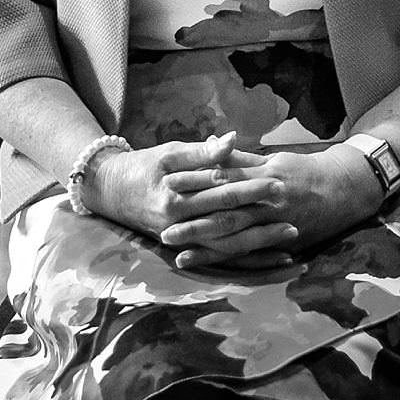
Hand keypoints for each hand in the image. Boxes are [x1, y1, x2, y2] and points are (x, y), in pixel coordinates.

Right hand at [85, 132, 276, 242]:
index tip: (276, 178)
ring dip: (258, 240)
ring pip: (224, 241)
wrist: (109, 192)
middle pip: (224, 215)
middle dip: (259, 211)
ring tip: (290, 235)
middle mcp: (175, 216)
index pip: (217, 186)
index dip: (248, 183)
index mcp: (173, 188)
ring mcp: (178, 236)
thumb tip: (233, 140)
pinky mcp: (182, 247)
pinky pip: (217, 256)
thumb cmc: (144, 166)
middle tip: (289, 204)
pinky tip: (269, 259)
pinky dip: (244, 259)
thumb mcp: (169, 152)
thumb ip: (202, 151)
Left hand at [155, 143, 385, 272]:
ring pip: (237, 237)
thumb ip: (239, 157)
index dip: (194, 182)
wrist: (344, 189)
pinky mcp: (283, 240)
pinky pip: (253, 253)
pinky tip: (210, 264)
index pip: (223, 178)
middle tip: (164, 229)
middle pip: (225, 212)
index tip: (168, 183)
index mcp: (263, 175)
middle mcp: (269, 200)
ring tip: (178, 251)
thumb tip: (209, 144)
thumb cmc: (302, 170)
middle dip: (194, 222)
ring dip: (206, 245)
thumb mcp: (272, 158)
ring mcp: (277, 223)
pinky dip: (230, 259)